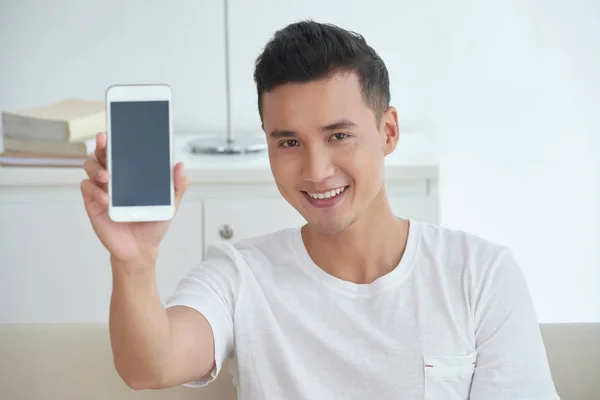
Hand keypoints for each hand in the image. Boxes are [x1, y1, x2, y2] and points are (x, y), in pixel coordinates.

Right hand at [81, 132, 188, 263]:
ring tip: (107, 177)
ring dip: (96, 168)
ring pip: (90, 167)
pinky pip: (86, 189)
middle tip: (105, 141)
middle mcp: (115, 177)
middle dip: (102, 145)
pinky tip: (106, 199)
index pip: (123, 151)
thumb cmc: (153, 224)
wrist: (141, 249)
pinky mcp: (93, 203)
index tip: (118, 128)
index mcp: (131, 173)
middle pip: (102, 153)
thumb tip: (180, 165)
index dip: (118, 138)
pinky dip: (94, 191)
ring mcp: (102, 189)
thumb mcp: (170, 204)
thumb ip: (176, 186)